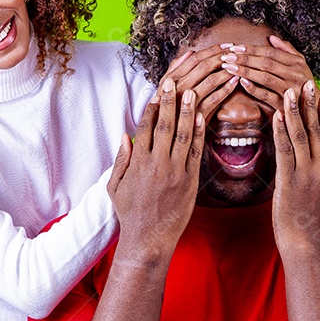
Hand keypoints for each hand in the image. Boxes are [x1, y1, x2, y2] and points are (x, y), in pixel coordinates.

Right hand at [107, 78, 205, 263]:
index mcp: (137, 163)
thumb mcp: (115, 187)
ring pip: (183, 136)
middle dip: (171, 101)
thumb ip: (121, 159)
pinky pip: (196, 153)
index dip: (153, 107)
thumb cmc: (131, 213)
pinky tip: (204, 118)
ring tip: (194, 92)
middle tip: (176, 81)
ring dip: (189, 112)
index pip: (145, 128)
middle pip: (165, 126)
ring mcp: (175, 172)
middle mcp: (156, 164)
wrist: (149, 239)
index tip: (158, 90)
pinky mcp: (190, 182)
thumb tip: (125, 135)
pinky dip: (200, 134)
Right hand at [161, 44, 240, 122]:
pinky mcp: (197, 114)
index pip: (195, 58)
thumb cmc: (166, 107)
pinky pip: (216, 99)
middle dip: (223, 57)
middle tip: (237, 53)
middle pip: (204, 66)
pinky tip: (235, 82)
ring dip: (227, 72)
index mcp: (171, 78)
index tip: (227, 45)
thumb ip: (175, 68)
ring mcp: (188, 101)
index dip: (213, 50)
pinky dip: (227, 89)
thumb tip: (190, 52)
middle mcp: (179, 88)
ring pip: (211, 80)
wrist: (165, 134)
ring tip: (238, 66)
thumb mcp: (164, 86)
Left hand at [218, 35, 315, 110]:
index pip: (271, 52)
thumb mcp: (301, 64)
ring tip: (229, 67)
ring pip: (264, 78)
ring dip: (245, 71)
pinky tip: (241, 82)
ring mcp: (290, 90)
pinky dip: (253, 88)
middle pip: (266, 63)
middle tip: (227, 56)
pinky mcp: (285, 105)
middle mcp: (295, 75)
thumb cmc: (304, 85)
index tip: (235, 47)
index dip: (252, 49)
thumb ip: (287, 50)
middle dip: (244, 59)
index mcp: (297, 63)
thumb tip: (272, 37)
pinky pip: (266, 96)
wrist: (314, 110)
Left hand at [271, 80, 319, 251]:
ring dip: (295, 110)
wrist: (304, 241)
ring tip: (290, 90)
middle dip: (312, 104)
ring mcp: (307, 173)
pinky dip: (280, 130)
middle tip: (307, 82)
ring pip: (302, 135)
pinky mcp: (290, 180)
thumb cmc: (313, 221)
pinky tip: (276, 114)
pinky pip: (284, 149)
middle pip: (318, 129)